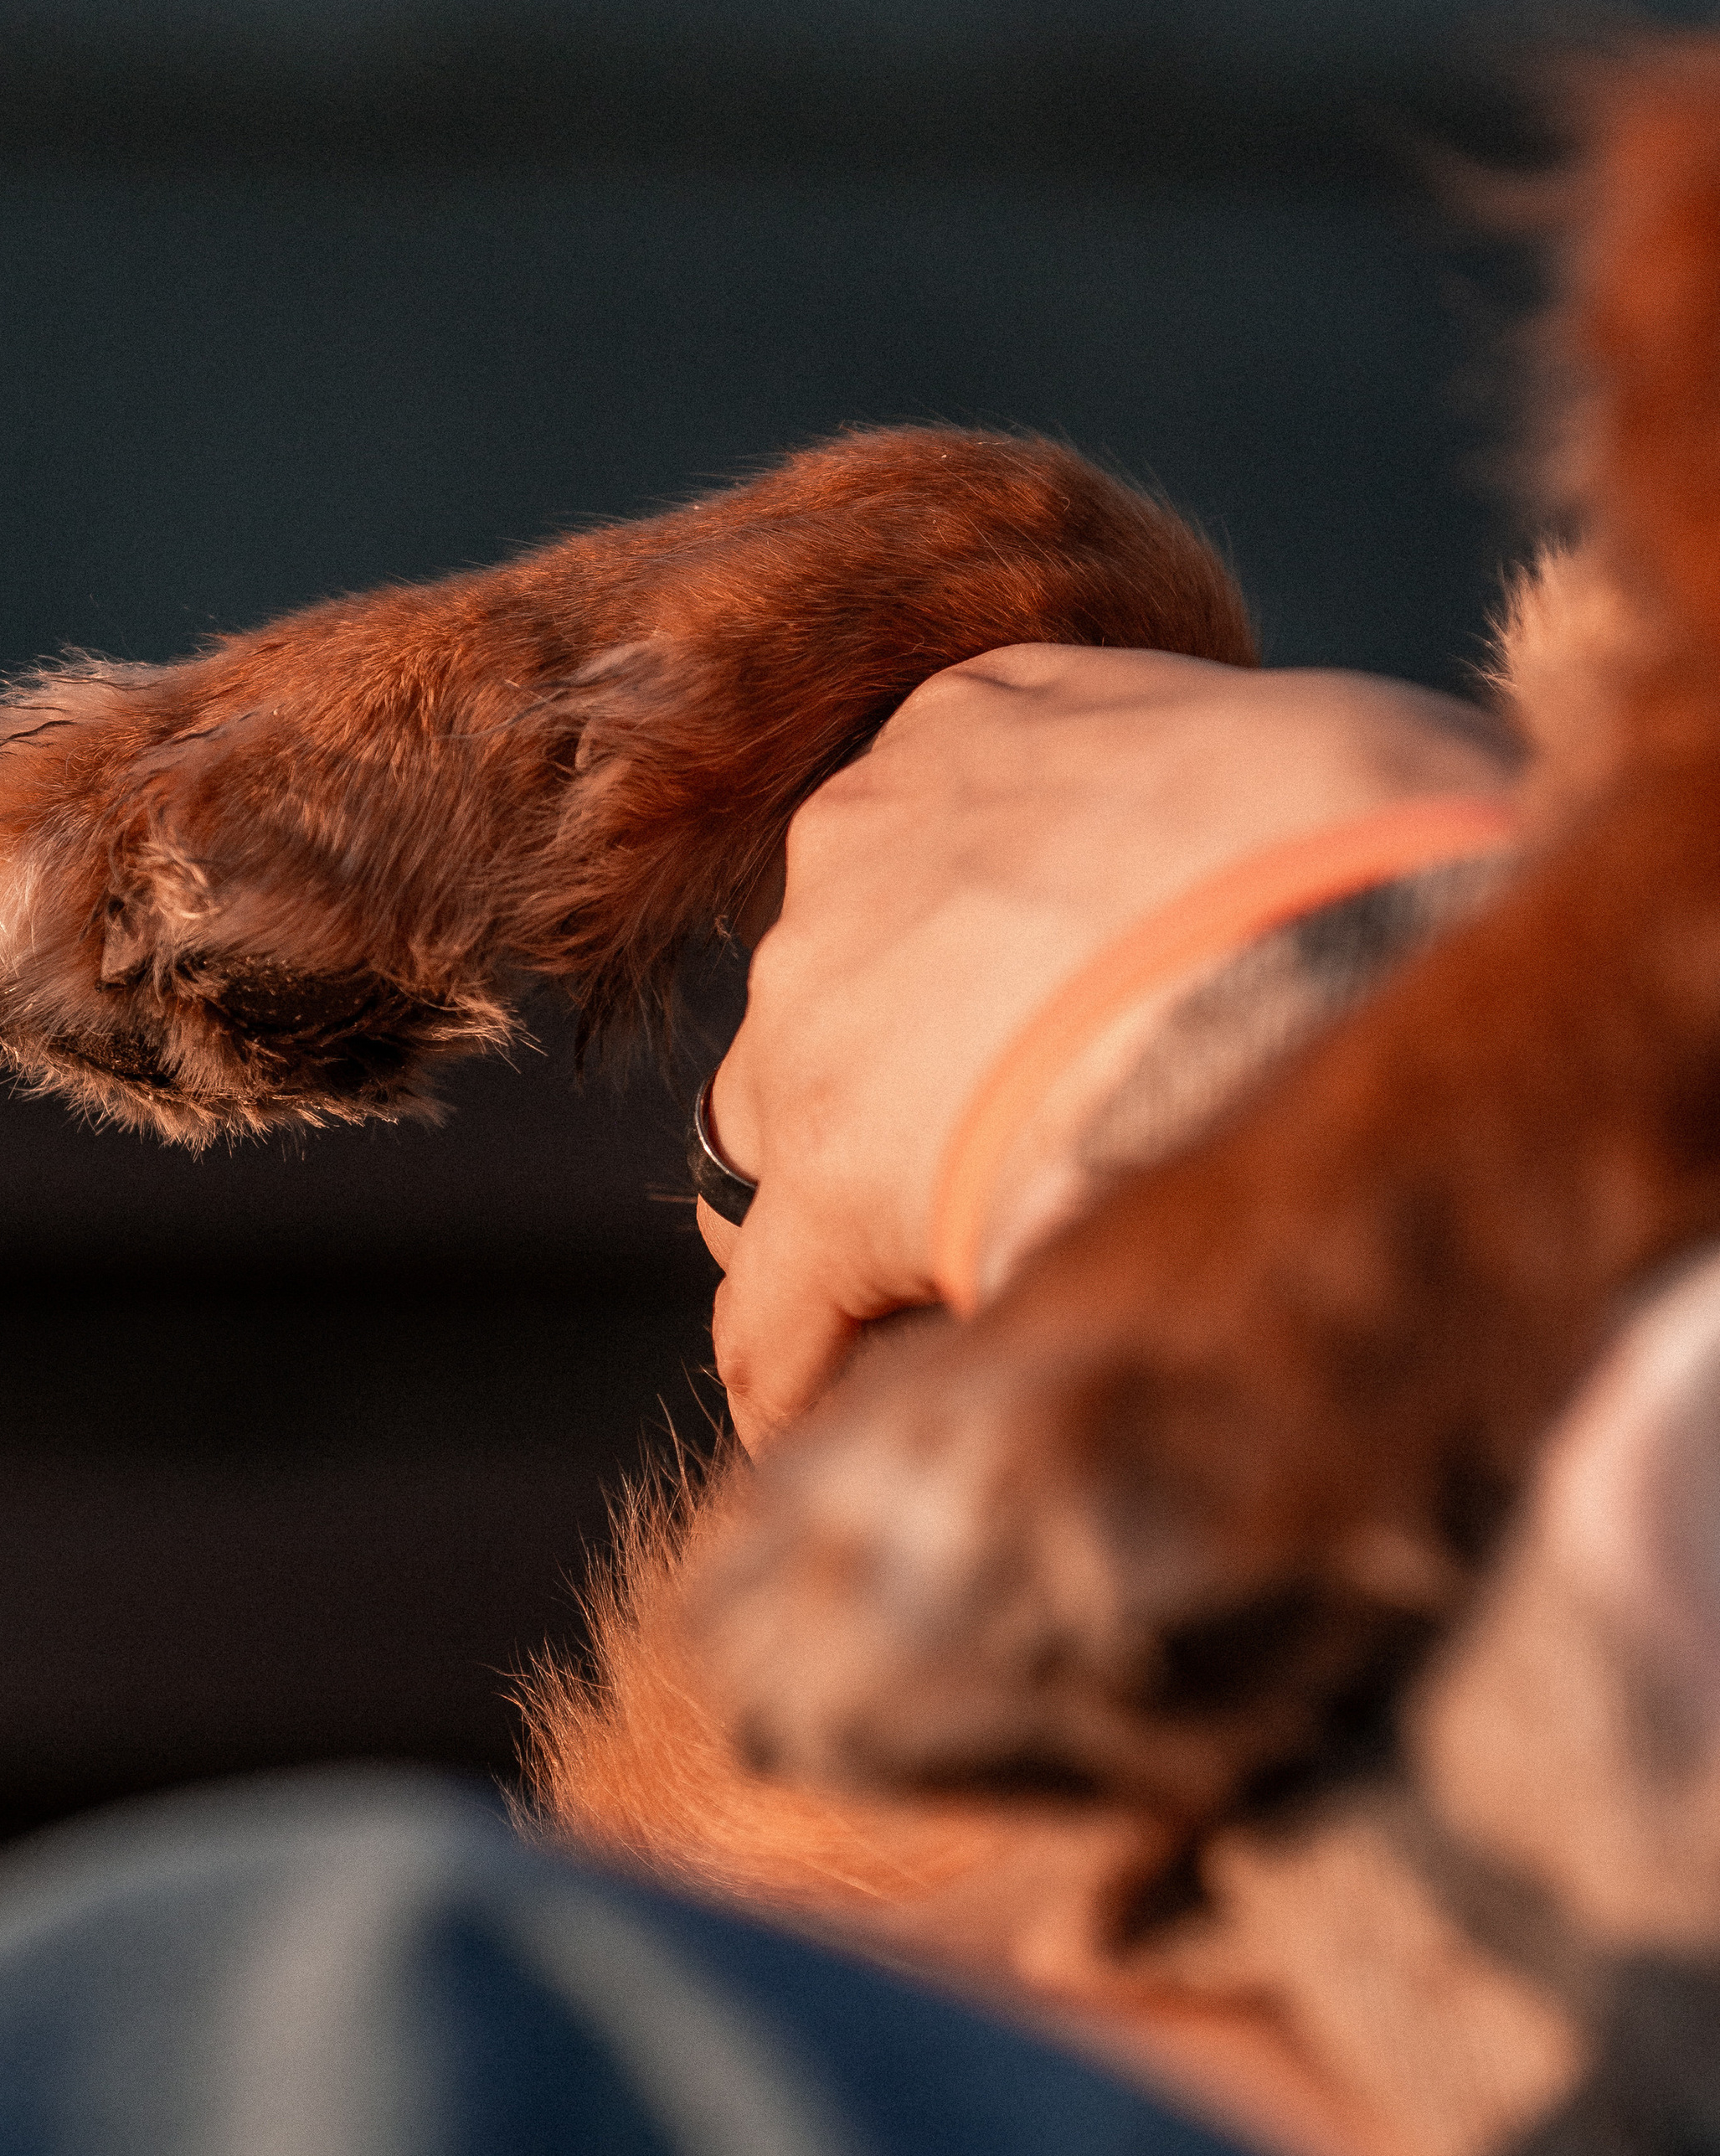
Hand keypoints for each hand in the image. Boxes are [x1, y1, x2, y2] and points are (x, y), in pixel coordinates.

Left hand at [698, 645, 1520, 1447]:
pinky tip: (833, 1426)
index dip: (971, 948)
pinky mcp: (831, 1187)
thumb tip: (1307, 866)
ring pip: (779, 1136)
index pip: (915, 847)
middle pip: (833, 981)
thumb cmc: (1378, 826)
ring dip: (842, 1212)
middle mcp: (852, 848)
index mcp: (962, 729)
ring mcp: (818, 1020)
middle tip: (1001, 1152)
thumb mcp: (1297, 741)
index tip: (1036, 1013)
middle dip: (896, 1068)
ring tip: (921, 1299)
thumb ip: (1232, 804)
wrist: (1331, 934)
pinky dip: (803, 1370)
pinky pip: (776, 1310)